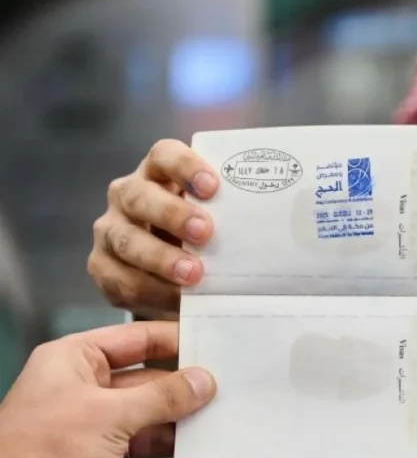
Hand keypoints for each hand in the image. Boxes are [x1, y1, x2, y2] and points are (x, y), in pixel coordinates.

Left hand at [0, 321, 233, 457]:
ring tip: (229, 432)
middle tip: (231, 390)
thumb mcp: (108, 413)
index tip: (212, 343)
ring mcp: (95, 442)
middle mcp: (85, 399)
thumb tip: (200, 382)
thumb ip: (162, 397)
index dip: (174, 341)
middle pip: (151, 389)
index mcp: (74, 365)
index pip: (135, 341)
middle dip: (190, 395)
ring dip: (189, 439)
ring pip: (155, 435)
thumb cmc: (29, 457)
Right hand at [87, 139, 219, 319]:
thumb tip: (272, 231)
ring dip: (160, 258)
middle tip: (205, 233)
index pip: (164, 156)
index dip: (186, 167)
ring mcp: (110, 230)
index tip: (213, 186)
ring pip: (125, 240)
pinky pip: (121, 279)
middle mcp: (128, 196)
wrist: (166, 277)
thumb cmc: (199, 238)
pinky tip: (178, 302)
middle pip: (140, 196)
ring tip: (193, 275)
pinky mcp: (101, 266)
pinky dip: (151, 291)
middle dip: (172, 214)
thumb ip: (229, 216)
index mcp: (158, 173)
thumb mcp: (214, 220)